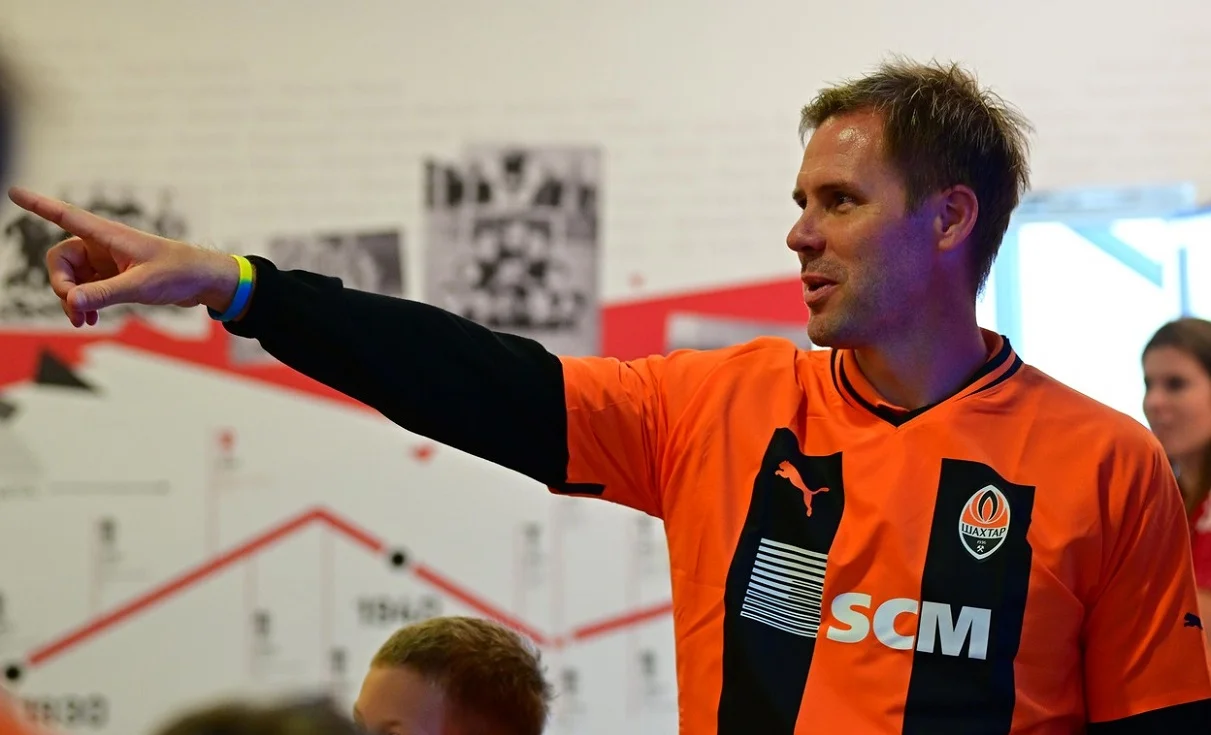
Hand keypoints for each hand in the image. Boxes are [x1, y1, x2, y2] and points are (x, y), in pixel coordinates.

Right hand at [7, 186, 240, 327]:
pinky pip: (87, 289)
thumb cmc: (178, 273)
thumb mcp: (141, 285)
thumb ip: (105, 293)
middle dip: (62, 286)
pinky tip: (90, 319)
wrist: (203, 281)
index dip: (37, 205)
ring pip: (72, 278)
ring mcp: (106, 261)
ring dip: (73, 300)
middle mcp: (102, 245)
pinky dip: (84, 303)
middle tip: (75, 310)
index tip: (13, 192)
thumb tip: (71, 300)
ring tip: (84, 321)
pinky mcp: (114, 276)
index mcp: (108, 235)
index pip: (64, 215)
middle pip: (60, 260)